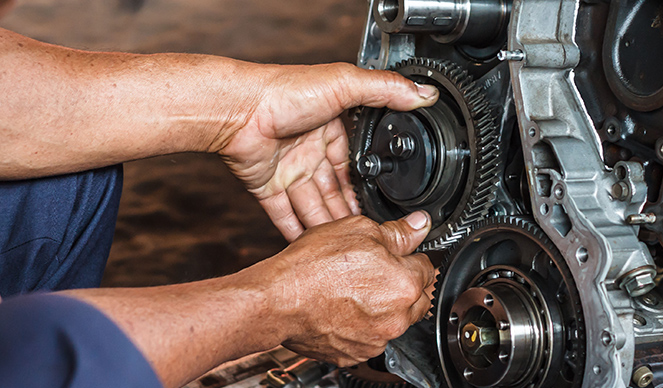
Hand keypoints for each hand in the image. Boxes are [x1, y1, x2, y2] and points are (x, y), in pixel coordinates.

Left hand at [219, 63, 438, 240]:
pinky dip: (296, 233)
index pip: (357, 166)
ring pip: (315, 208)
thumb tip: (424, 92)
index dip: (369, 189)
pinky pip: (285, 216)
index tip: (385, 210)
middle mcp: (311, 151)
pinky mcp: (267, 187)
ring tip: (347, 250)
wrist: (238, 110)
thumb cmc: (286, 91)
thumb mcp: (345, 84)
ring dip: (329, 229)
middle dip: (351, 216)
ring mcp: (289, 171)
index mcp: (333, 129)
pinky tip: (311, 250)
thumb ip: (386, 90)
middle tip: (369, 239)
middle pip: (337, 192)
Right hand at [257, 211, 435, 365]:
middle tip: (373, 271)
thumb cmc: (311, 267)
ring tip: (352, 290)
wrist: (277, 301)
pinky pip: (370, 338)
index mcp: (404, 284)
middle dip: (402, 284)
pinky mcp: (356, 354)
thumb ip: (397, 232)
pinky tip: (343, 308)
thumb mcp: (358, 230)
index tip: (397, 255)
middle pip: (416, 298)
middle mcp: (396, 317)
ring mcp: (376, 340)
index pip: (428, 267)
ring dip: (383, 308)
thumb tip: (418, 226)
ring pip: (393, 320)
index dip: (410, 257)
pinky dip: (362, 326)